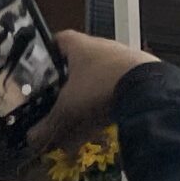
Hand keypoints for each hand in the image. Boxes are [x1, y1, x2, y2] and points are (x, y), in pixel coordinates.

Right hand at [27, 30, 159, 152]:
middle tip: (55, 106)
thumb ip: (47, 125)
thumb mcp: (66, 109)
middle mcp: (102, 48)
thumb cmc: (98, 87)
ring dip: (86, 102)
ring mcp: (123, 61)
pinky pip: (115, 92)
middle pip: (78, 65)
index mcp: (80, 45)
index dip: (46, 54)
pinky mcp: (139, 76)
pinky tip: (97, 129)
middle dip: (66, 88)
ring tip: (74, 125)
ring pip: (97, 81)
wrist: (147, 89)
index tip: (37, 70)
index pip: (58, 41)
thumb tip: (32, 139)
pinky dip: (104, 109)